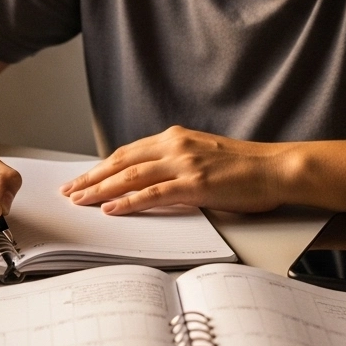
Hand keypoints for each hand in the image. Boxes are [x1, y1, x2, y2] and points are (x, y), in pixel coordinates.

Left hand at [59, 126, 293, 215]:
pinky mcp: (195, 184)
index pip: (127, 152)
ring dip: (101, 190)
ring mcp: (184, 163)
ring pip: (131, 176)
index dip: (102, 167)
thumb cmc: (246, 166)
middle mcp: (175, 145)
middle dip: (91, 178)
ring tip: (80, 201)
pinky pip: (153, 194)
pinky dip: (128, 202)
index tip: (82, 178)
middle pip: (121, 162)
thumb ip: (177, 162)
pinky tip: (111, 209)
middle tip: (68, 191)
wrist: (277, 167)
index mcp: (176, 137)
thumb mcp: (204, 156)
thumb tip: (152, 181)